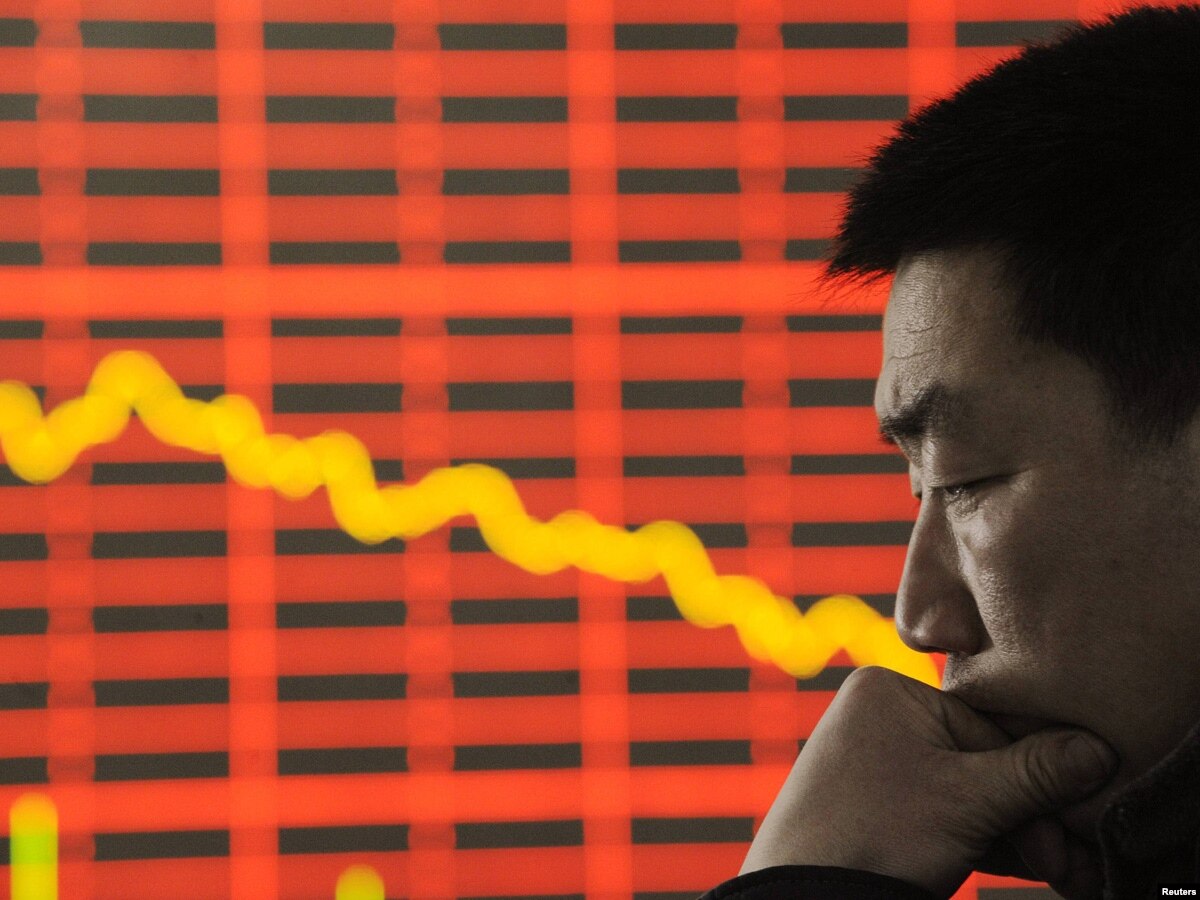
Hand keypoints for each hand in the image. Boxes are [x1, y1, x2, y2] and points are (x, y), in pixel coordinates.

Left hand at [740, 666, 1117, 898]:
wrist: (802, 898)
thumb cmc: (877, 834)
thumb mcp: (969, 800)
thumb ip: (1039, 772)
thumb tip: (1101, 748)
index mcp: (890, 689)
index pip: (992, 726)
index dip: (1038, 780)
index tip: (1071, 825)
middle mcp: (880, 716)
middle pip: (983, 761)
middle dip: (1028, 814)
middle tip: (1064, 861)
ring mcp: (875, 763)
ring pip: (968, 793)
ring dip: (1011, 833)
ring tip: (1053, 868)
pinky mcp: (876, 806)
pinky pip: (943, 814)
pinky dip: (980, 841)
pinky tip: (1017, 866)